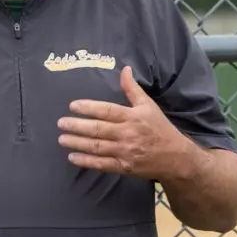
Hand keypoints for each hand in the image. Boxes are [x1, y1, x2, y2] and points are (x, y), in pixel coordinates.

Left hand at [57, 66, 196, 179]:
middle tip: (61, 123)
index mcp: (133, 117)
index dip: (89, 107)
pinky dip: (87, 161)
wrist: (175, 157)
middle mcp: (127, 134)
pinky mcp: (124, 167)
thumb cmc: (160, 128)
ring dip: (78, 143)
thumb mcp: (148, 105)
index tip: (73, 105)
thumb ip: (132, 89)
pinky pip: (102, 164)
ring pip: (97, 147)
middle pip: (98, 129)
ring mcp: (125, 152)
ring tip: (62, 139)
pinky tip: (73, 158)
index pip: (107, 111)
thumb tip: (124, 69)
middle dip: (77, 126)